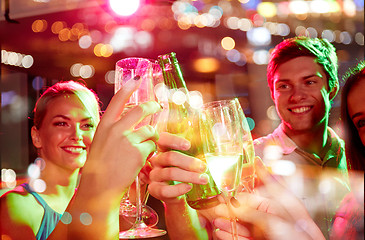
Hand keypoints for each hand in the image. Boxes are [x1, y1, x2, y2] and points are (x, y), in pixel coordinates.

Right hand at [82, 78, 161, 196]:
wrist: (100, 188)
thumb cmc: (99, 168)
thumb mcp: (99, 143)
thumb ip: (110, 132)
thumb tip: (122, 121)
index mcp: (104, 125)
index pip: (118, 100)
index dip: (129, 87)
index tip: (138, 79)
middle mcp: (116, 129)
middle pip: (141, 110)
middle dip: (153, 107)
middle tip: (158, 107)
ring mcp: (128, 140)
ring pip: (150, 131)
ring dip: (152, 138)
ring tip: (144, 148)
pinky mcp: (139, 152)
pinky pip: (152, 147)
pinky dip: (151, 152)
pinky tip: (142, 160)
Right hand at [148, 132, 207, 203]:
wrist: (177, 194)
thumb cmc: (184, 172)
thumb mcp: (188, 161)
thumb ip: (195, 153)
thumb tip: (211, 147)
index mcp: (163, 149)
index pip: (163, 139)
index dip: (174, 140)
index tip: (188, 145)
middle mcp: (156, 161)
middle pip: (170, 157)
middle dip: (189, 162)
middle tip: (203, 167)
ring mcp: (154, 175)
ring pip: (170, 173)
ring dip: (189, 176)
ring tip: (203, 179)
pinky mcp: (154, 190)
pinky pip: (165, 190)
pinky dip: (179, 189)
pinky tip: (189, 187)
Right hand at [212, 157, 324, 239]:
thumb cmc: (299, 239)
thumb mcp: (275, 220)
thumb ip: (253, 211)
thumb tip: (235, 204)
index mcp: (281, 206)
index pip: (253, 196)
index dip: (238, 195)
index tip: (224, 193)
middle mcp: (273, 218)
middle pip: (246, 210)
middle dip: (230, 209)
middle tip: (216, 206)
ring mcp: (266, 232)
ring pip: (243, 225)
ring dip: (228, 222)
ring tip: (216, 220)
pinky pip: (242, 238)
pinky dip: (230, 235)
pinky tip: (222, 232)